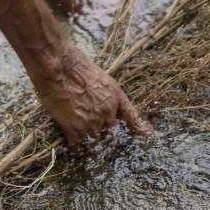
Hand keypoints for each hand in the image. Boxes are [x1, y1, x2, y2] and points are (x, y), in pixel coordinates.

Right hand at [33, 44, 152, 147]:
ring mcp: (91, 122)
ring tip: (77, 132)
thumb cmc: (75, 66)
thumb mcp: (99, 75)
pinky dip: (73, 143)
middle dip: (102, 131)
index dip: (141, 129)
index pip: (132, 117)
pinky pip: (77, 144)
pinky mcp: (74, 129)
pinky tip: (69, 140)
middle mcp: (107, 113)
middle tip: (90, 127)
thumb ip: (105, 93)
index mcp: (115, 97)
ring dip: (87, 137)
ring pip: (93, 139)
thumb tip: (102, 103)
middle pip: (109, 131)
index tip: (150, 137)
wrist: (58, 69)